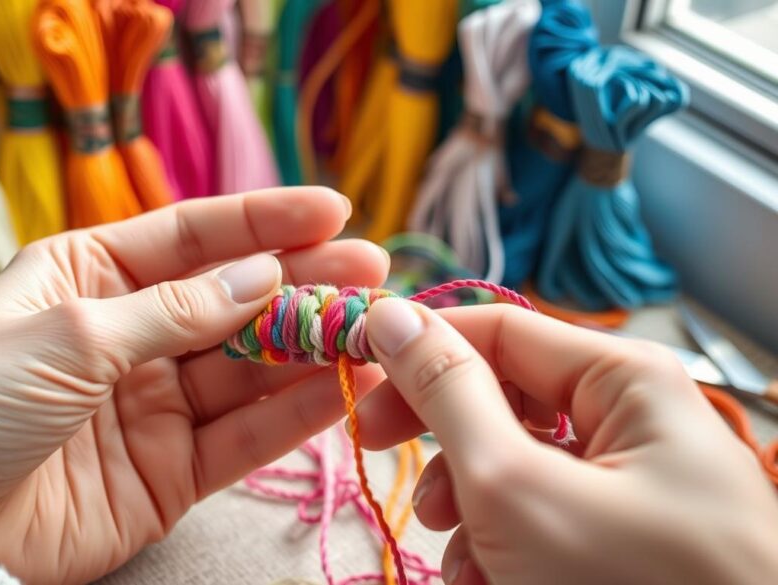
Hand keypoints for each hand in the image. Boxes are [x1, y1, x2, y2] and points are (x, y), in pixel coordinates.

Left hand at [0, 188, 388, 583]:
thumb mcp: (72, 335)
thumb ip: (176, 311)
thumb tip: (265, 276)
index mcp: (93, 275)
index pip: (194, 238)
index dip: (264, 222)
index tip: (334, 210)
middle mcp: (130, 336)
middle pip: (232, 305)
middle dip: (302, 289)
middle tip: (373, 275)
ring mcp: (152, 407)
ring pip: (246, 373)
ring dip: (308, 353)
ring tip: (373, 332)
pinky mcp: (166, 476)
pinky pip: (239, 440)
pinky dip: (289, 418)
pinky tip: (339, 390)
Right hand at [356, 300, 777, 584]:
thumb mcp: (514, 486)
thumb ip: (447, 394)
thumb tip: (390, 317)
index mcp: (624, 378)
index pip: (496, 328)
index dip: (418, 352)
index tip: (355, 389)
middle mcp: (634, 419)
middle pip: (504, 401)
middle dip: (446, 448)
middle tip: (392, 471)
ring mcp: (633, 484)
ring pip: (516, 467)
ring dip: (470, 513)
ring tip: (464, 562)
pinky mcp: (627, 537)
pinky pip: (545, 516)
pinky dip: (505, 546)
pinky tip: (490, 581)